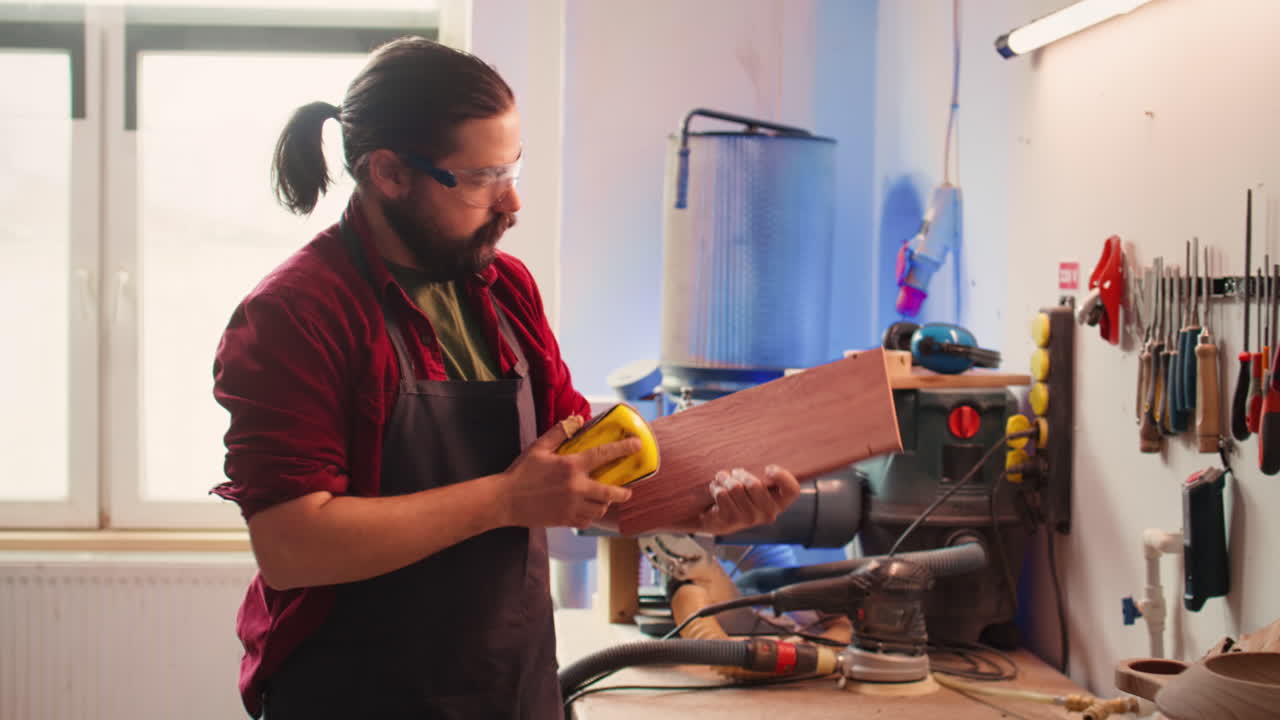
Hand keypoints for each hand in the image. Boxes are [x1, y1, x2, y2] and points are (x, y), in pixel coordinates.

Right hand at [496, 415, 637, 529]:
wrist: (505, 501)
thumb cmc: (521, 472)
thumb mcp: (539, 447)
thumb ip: (560, 432)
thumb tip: (578, 419)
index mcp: (570, 466)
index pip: (604, 455)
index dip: (624, 448)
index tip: (638, 445)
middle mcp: (575, 488)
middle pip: (610, 492)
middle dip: (623, 492)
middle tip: (627, 490)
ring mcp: (572, 506)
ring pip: (600, 508)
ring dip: (606, 503)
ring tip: (605, 499)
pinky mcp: (565, 520)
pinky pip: (587, 520)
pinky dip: (591, 515)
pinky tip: (589, 510)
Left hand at [697, 465, 800, 535]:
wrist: (720, 518)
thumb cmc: (744, 494)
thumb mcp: (758, 483)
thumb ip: (765, 475)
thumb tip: (767, 469)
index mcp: (780, 502)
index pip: (792, 490)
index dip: (782, 476)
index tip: (767, 468)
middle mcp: (768, 513)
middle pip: (755, 484)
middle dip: (740, 473)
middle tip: (735, 473)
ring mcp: (750, 519)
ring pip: (735, 487)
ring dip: (725, 479)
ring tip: (722, 479)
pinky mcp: (731, 520)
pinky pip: (722, 494)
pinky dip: (715, 488)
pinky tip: (716, 490)